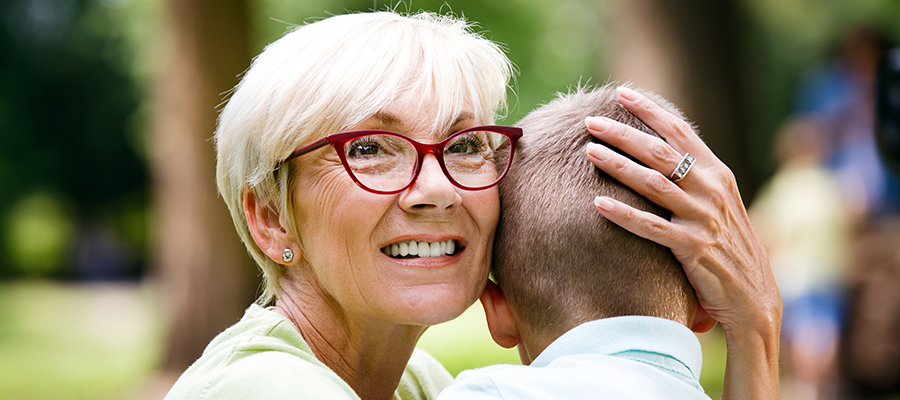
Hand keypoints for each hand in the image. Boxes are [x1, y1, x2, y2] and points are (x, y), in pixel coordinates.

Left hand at [584, 86, 781, 399]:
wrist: (753, 297)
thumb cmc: (727, 246)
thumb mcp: (718, 203)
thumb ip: (692, 176)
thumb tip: (656, 149)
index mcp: (717, 173)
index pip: (680, 131)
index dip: (650, 110)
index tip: (621, 92)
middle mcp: (712, 190)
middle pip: (661, 152)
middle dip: (624, 134)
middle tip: (591, 121)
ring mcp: (703, 219)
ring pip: (653, 184)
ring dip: (618, 166)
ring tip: (588, 152)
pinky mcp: (693, 249)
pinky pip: (651, 228)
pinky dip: (623, 214)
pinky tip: (597, 204)